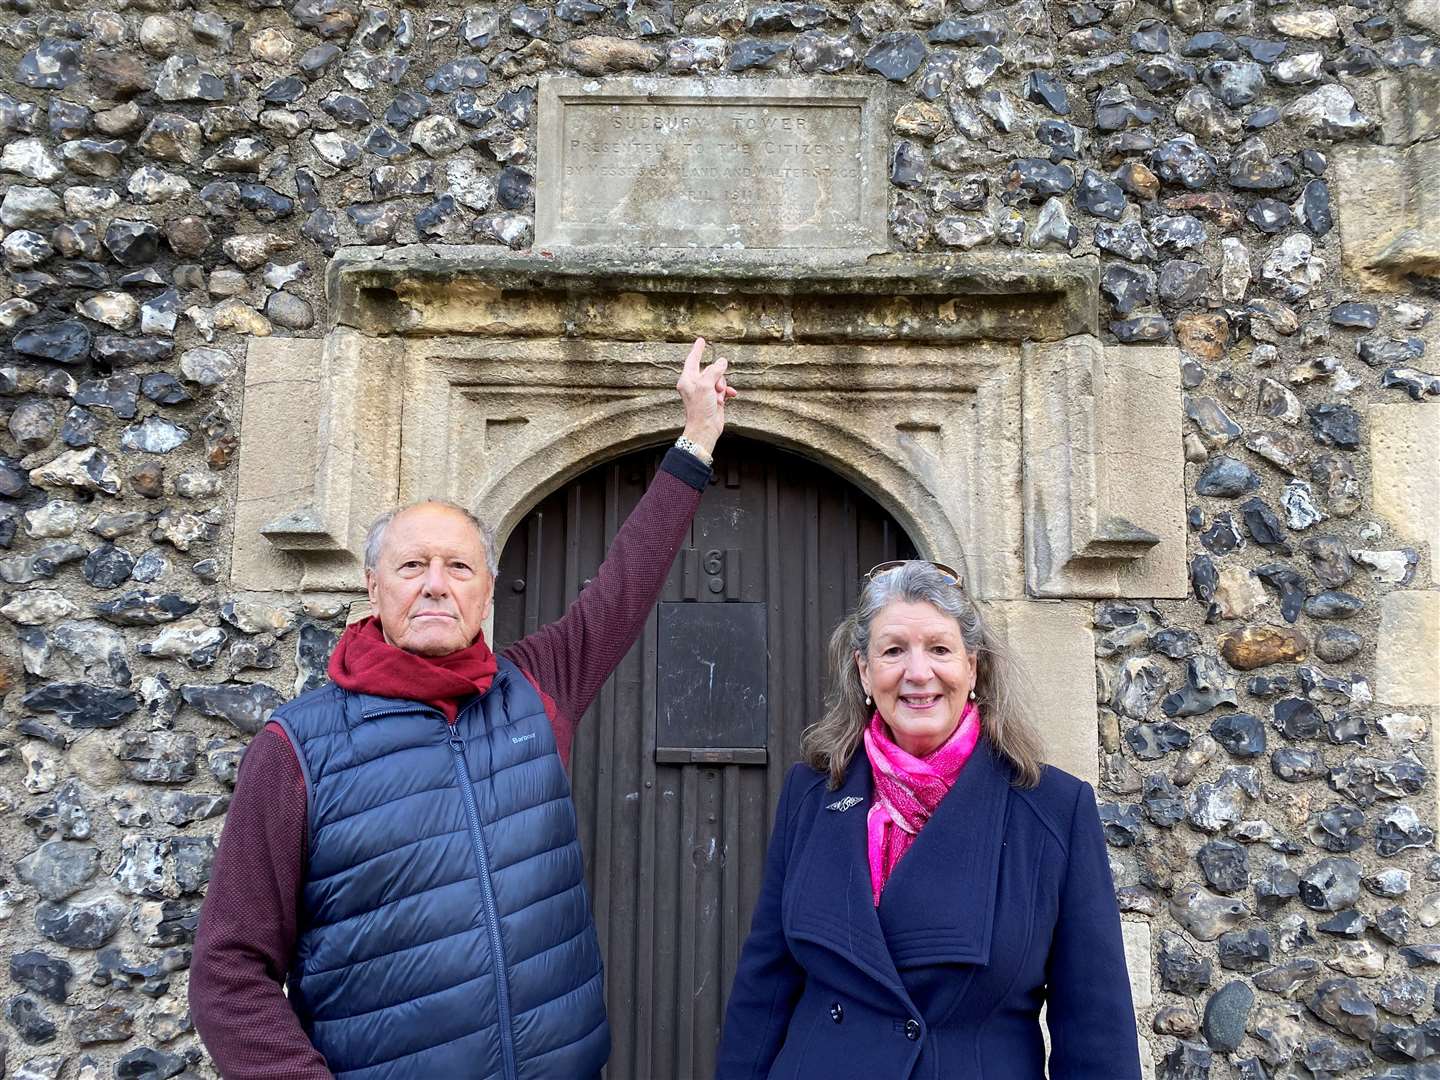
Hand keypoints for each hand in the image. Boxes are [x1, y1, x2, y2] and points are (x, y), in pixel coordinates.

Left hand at [675, 336, 736, 457]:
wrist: (705, 429)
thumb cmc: (700, 409)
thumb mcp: (706, 385)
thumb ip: (714, 371)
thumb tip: (722, 362)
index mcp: (687, 379)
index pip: (693, 360)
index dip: (697, 349)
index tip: (701, 340)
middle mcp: (695, 384)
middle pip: (711, 370)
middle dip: (718, 377)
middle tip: (716, 389)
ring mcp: (704, 392)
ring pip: (718, 379)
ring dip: (722, 387)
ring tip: (719, 398)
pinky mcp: (713, 399)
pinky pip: (723, 389)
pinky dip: (727, 392)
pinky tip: (731, 396)